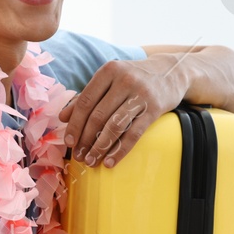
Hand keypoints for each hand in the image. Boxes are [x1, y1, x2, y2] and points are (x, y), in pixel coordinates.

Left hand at [59, 55, 186, 167]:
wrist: (172, 72)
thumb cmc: (134, 78)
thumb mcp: (110, 81)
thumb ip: (87, 96)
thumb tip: (62, 117)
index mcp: (108, 71)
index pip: (85, 101)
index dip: (75, 124)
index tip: (68, 142)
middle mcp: (124, 80)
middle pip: (98, 116)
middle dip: (86, 140)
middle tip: (79, 157)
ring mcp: (140, 94)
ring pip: (114, 126)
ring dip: (100, 147)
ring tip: (92, 161)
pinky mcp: (154, 108)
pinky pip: (134, 133)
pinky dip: (120, 150)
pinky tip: (110, 161)